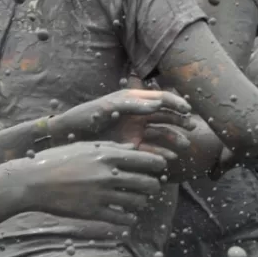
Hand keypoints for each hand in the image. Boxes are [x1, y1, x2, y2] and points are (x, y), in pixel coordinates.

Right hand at [6, 142, 167, 226]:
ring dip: (141, 202)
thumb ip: (111, 148)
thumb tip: (133, 149)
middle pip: (146, 183)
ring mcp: (101, 194)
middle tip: (151, 186)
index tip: (161, 167)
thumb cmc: (57, 160)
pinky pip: (121, 218)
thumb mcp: (84, 148)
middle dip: (153, 185)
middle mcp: (107, 175)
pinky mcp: (93, 212)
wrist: (31, 182)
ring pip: (137, 201)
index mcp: (107, 156)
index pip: (146, 160)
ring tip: (138, 201)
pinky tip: (129, 217)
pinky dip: (129, 219)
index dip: (158, 164)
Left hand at [50, 89, 193, 157]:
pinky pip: (151, 149)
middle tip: (191, 127)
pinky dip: (161, 153)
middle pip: (166, 115)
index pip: (161, 98)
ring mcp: (136, 131)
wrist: (67, 136)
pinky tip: (169, 158)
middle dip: (180, 121)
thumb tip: (157, 104)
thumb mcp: (106, 107)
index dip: (176, 102)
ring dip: (174, 138)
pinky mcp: (132, 146)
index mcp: (134, 100)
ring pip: (162, 133)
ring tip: (184, 146)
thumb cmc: (83, 116)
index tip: (186, 110)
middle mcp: (138, 115)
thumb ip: (131, 104)